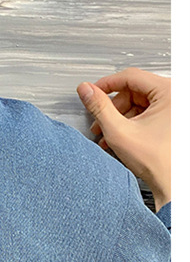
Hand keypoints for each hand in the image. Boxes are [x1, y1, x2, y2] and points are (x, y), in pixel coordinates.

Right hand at [76, 68, 169, 208]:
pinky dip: (129, 124)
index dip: (106, 85)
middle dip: (112, 108)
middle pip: (133, 91)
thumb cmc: (159, 162)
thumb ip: (99, 108)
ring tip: (107, 135)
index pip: (130, 77)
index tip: (91, 92)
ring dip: (118, 119)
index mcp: (168, 92)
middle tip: (98, 122)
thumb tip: (86, 90)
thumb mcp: (119, 131)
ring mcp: (173, 109)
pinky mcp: (170, 120)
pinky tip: (119, 138)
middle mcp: (174, 97)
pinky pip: (145, 114)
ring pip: (137, 104)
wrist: (172, 184)